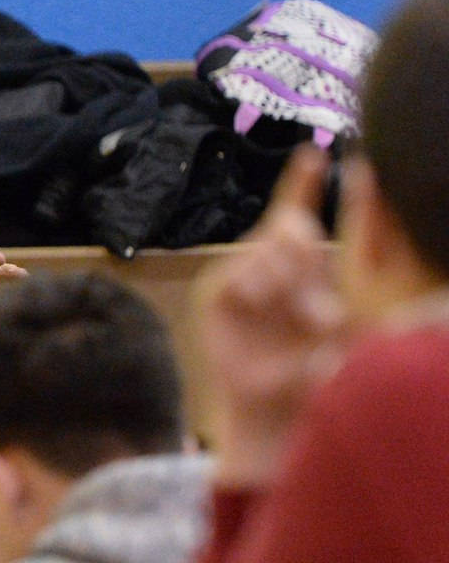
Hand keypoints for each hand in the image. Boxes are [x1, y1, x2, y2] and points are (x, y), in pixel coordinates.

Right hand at [193, 145, 347, 485]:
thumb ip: (337, 277)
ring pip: (266, 247)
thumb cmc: (321, 371)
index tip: (313, 154)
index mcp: (304, 274)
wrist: (277, 407)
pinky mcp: (216, 295)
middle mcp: (272, 272)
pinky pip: (240, 271)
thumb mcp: (346, 319)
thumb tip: (322, 237)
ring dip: (285, 278)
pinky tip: (262, 307)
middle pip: (289, 228)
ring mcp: (242, 281)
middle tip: (318, 303)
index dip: (302, 184)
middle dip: (305, 251)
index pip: (299, 217)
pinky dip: (257, 286)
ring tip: (295, 316)